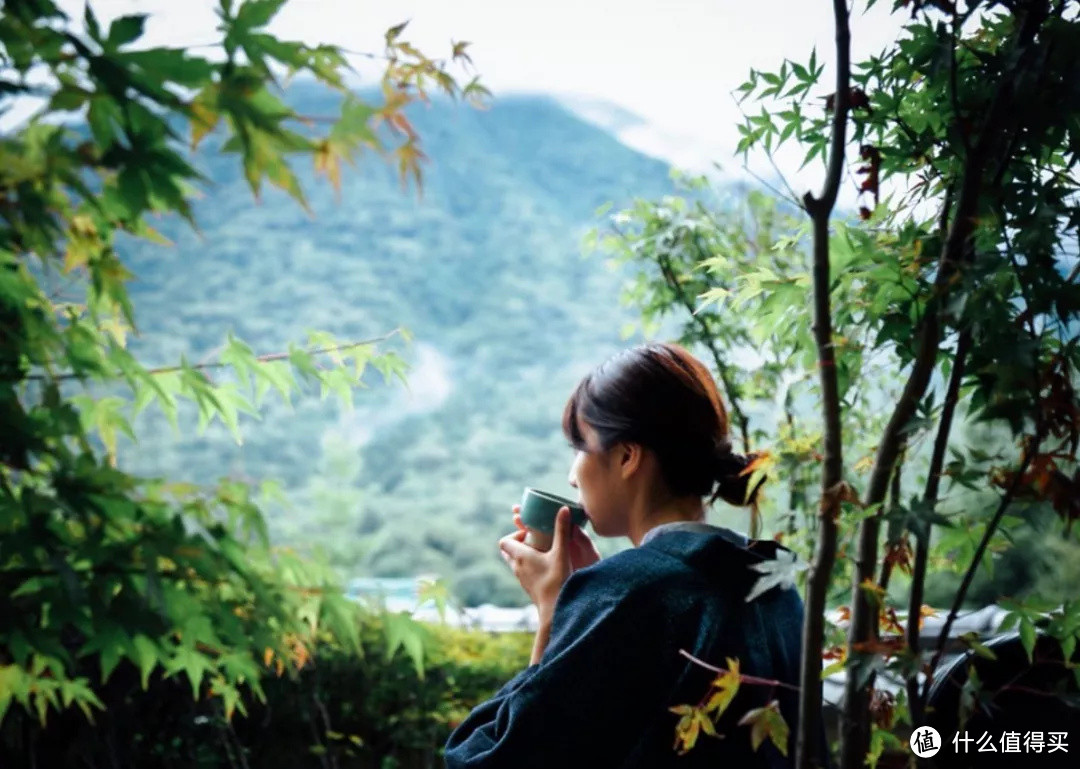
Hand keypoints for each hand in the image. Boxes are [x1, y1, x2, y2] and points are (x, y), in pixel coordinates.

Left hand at [500, 506, 594, 624]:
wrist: (555, 609)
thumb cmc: (557, 580)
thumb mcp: (561, 552)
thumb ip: (562, 530)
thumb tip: (564, 508)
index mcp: (520, 556)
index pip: (504, 541)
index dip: (515, 534)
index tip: (531, 534)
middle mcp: (516, 567)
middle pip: (507, 551)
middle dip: (518, 543)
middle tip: (535, 540)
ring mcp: (521, 579)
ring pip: (514, 563)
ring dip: (524, 555)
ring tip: (542, 552)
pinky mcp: (527, 587)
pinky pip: (522, 572)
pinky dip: (529, 566)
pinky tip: (546, 566)